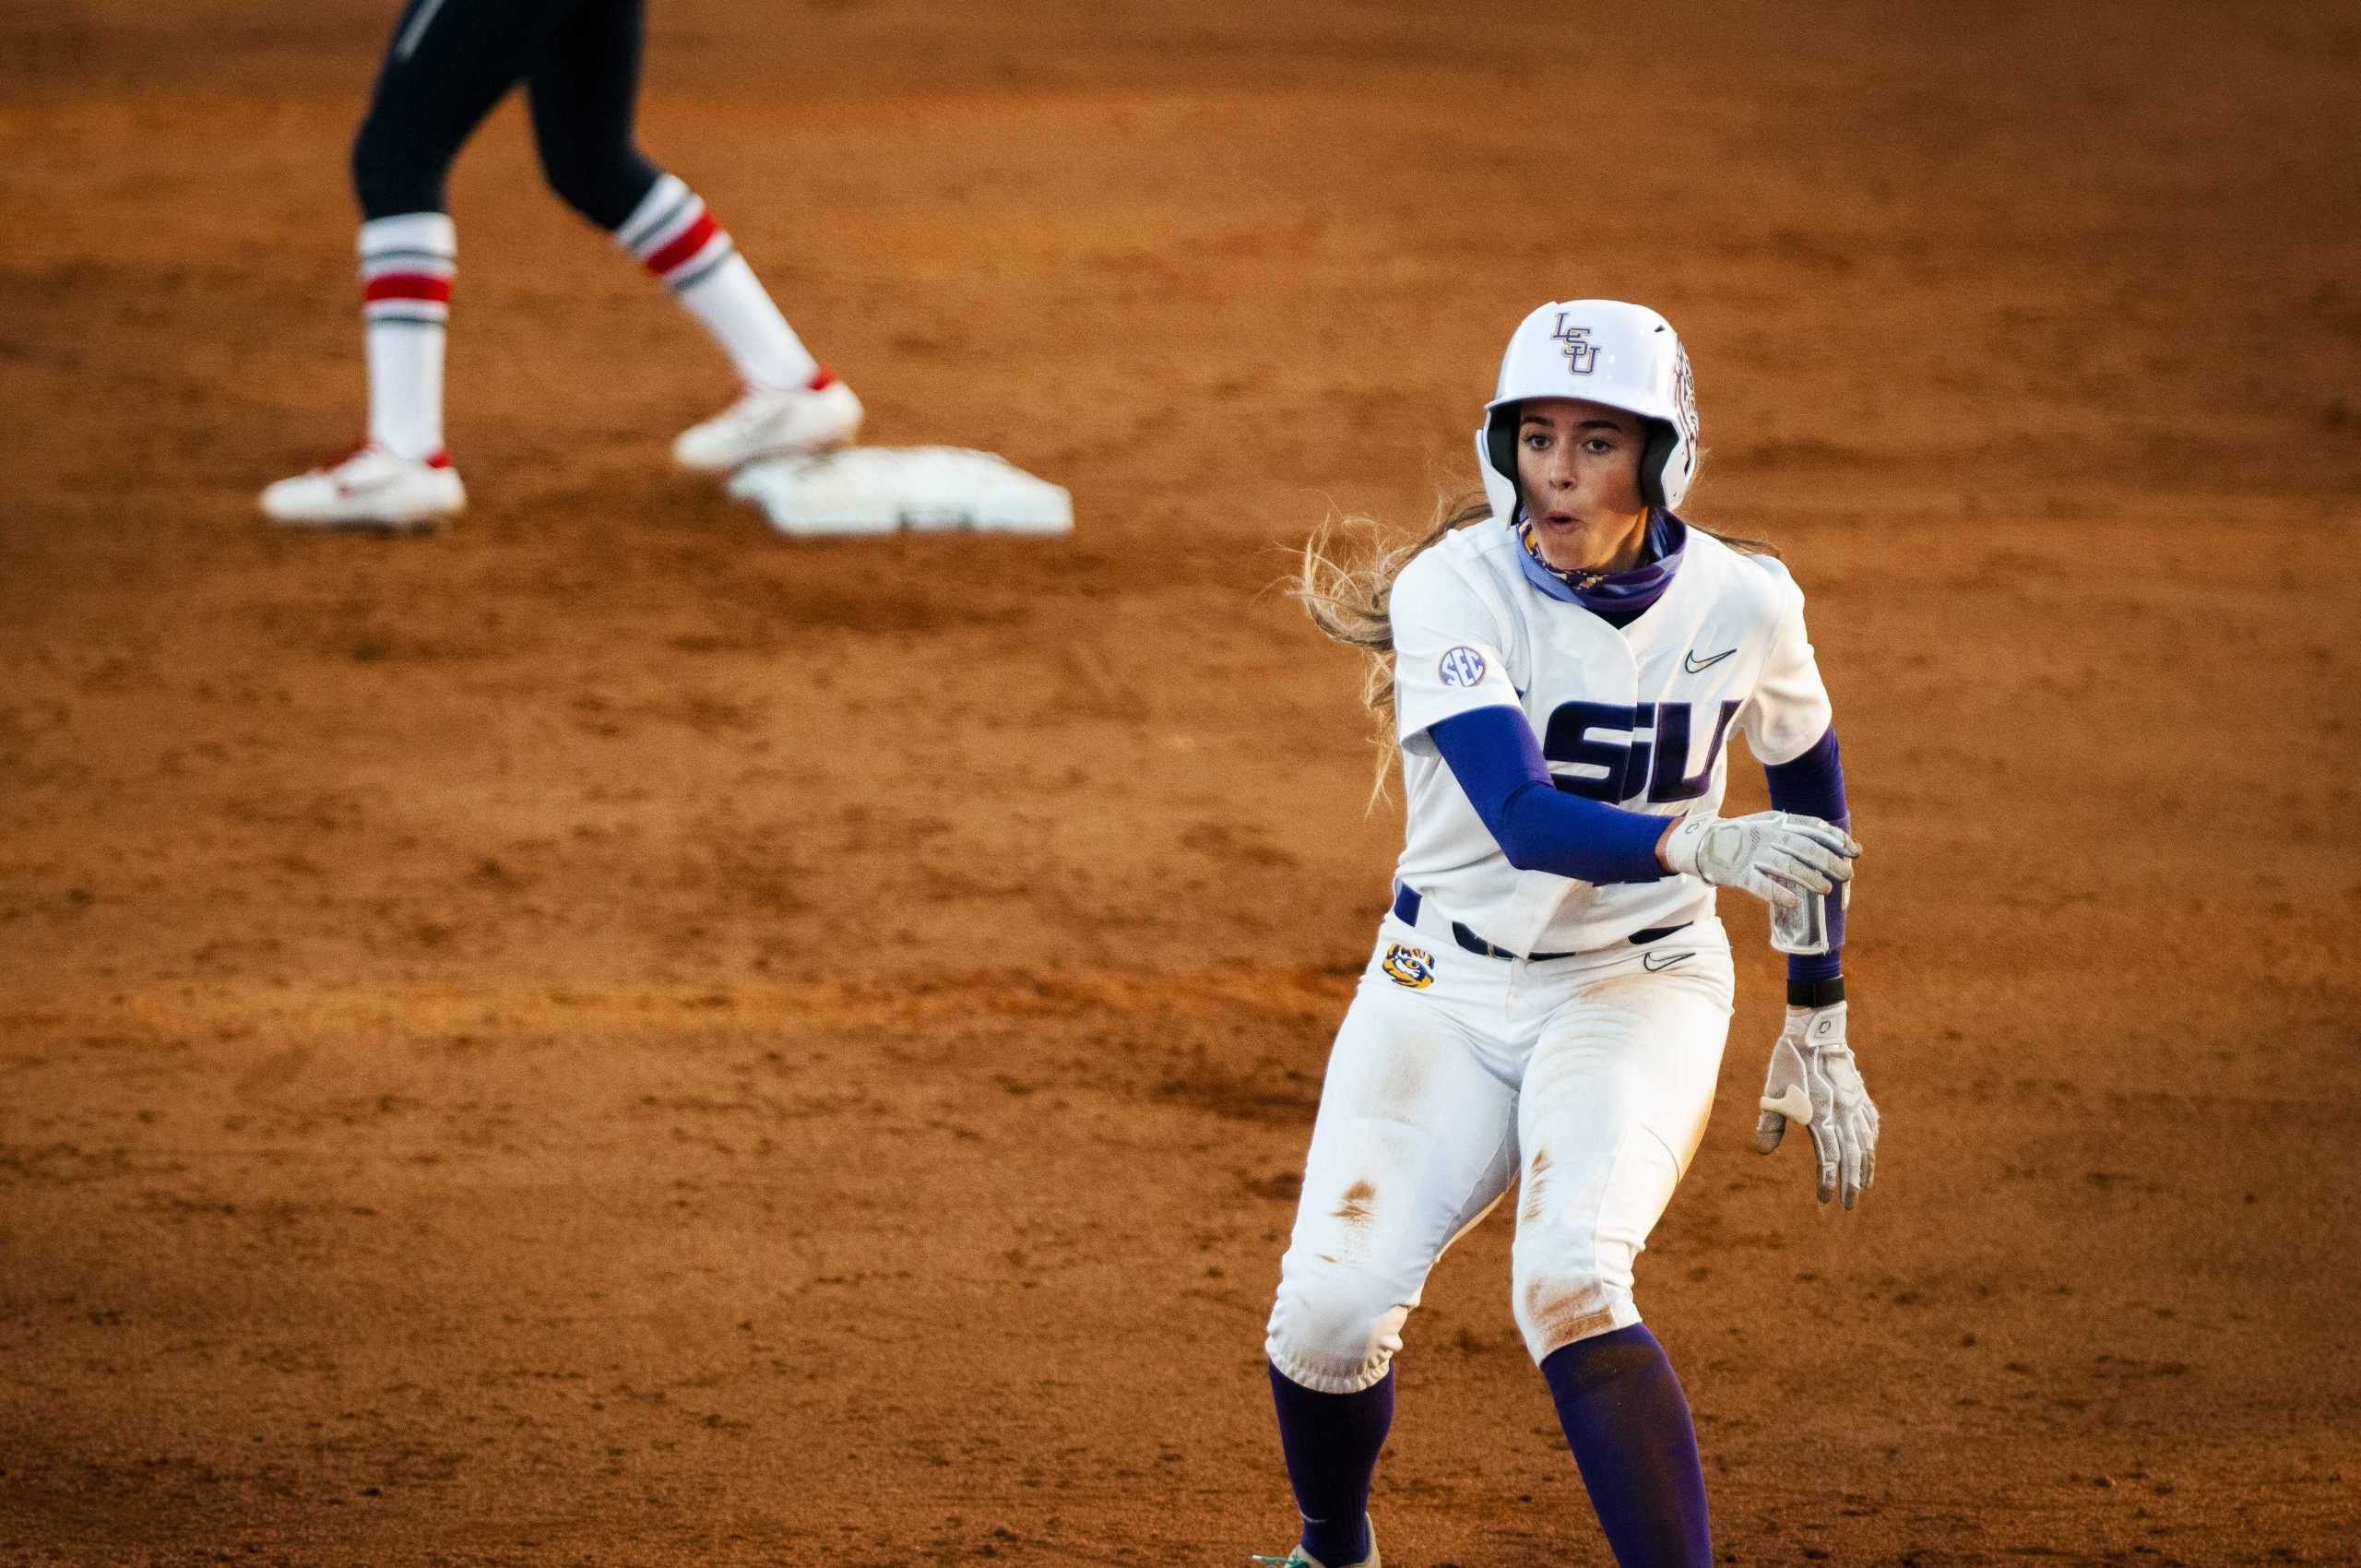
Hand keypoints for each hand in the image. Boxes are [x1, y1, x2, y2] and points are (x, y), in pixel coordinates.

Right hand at [1658, 811, 1858, 910]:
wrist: (1704, 844)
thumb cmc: (1745, 837)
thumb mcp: (1769, 825)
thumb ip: (1796, 832)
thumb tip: (1835, 844)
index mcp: (1777, 822)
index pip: (1812, 827)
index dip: (1836, 839)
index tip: (1855, 851)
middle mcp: (1767, 835)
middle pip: (1803, 847)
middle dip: (1829, 861)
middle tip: (1847, 875)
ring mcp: (1752, 854)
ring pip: (1785, 866)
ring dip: (1809, 878)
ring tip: (1826, 889)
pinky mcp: (1739, 874)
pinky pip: (1760, 885)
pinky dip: (1778, 893)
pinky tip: (1794, 902)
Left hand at [1754, 1003, 1878, 1208]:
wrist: (1814, 1030)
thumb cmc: (1789, 1061)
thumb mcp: (1772, 1091)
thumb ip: (1770, 1122)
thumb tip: (1762, 1151)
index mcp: (1820, 1115)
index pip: (1828, 1158)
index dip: (1827, 1182)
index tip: (1825, 1201)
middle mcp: (1842, 1113)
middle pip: (1852, 1157)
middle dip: (1850, 1184)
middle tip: (1849, 1205)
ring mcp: (1854, 1104)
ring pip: (1865, 1143)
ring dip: (1865, 1167)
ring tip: (1863, 1186)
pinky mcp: (1858, 1094)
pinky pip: (1870, 1124)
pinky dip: (1871, 1141)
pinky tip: (1870, 1151)